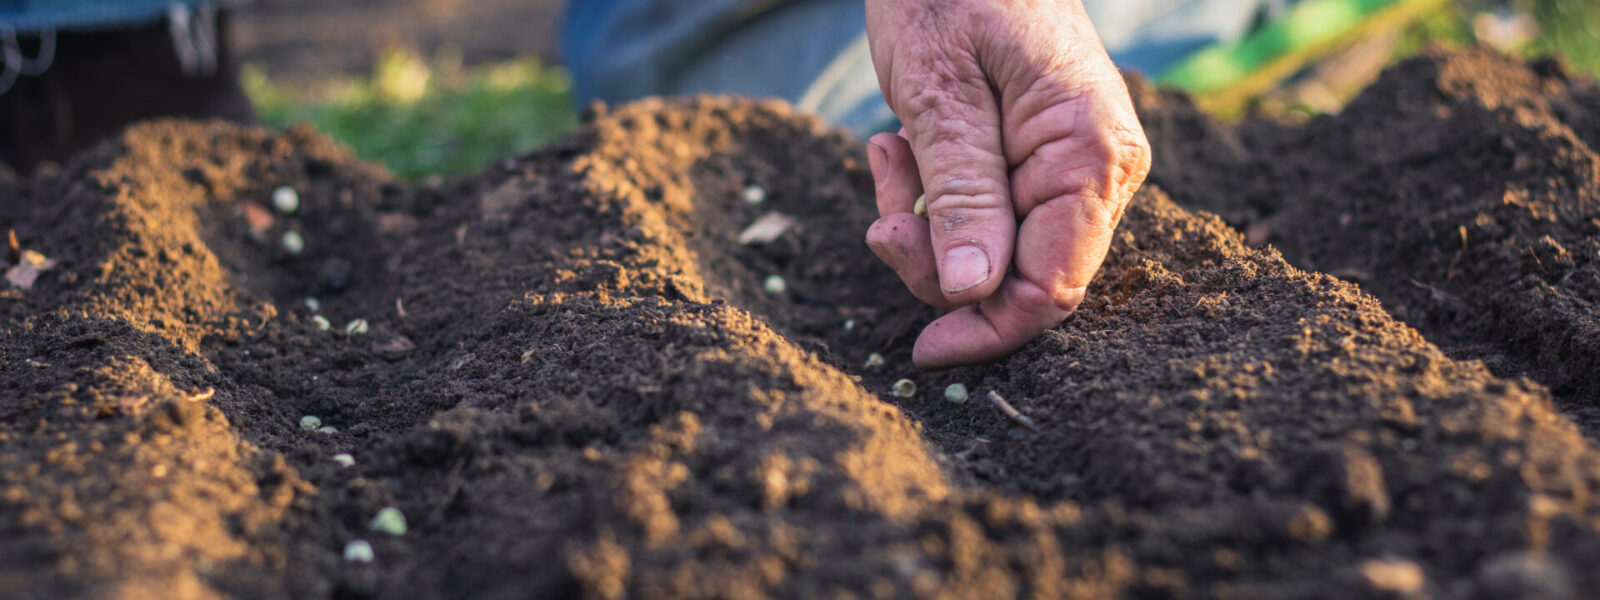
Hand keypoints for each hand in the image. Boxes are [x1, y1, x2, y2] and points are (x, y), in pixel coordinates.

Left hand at [862, 0, 1150, 368]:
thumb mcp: (941, 94)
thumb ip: (962, 193)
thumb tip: (972, 292)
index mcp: (1091, 153)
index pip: (1052, 286)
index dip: (988, 330)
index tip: (922, 351)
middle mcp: (1099, 169)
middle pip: (1022, 279)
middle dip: (940, 264)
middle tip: (882, 214)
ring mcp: (1072, 167)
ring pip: (996, 254)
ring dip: (927, 225)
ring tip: (889, 152)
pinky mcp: (1037, 162)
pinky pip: (986, 216)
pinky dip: (932, 200)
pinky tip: (902, 146)